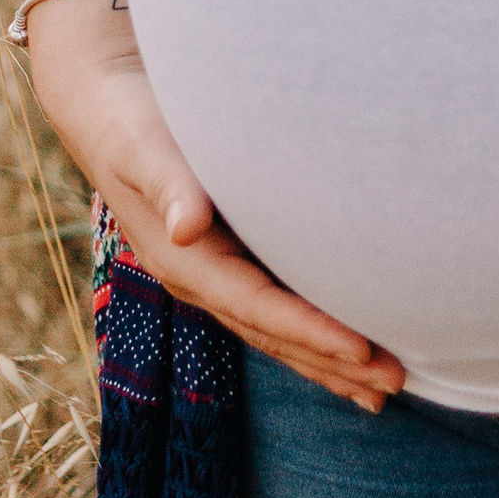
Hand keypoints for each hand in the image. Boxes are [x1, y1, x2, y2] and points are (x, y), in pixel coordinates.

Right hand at [23, 1, 404, 410]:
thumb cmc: (130, 120)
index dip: (310, 332)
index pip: (258, 307)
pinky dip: (314, 334)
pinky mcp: (226, 259)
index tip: (361, 349)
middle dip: (332, 363)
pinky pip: (276, 309)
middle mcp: (199, 279)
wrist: (103, 107)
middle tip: (394, 383)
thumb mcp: (143, 146)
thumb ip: (169, 184)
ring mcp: (212, 275)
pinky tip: (349, 349)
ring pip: (277, 332)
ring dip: (329, 362)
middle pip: (273, 335)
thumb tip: (187, 227)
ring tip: (382, 390)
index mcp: (183, 261)